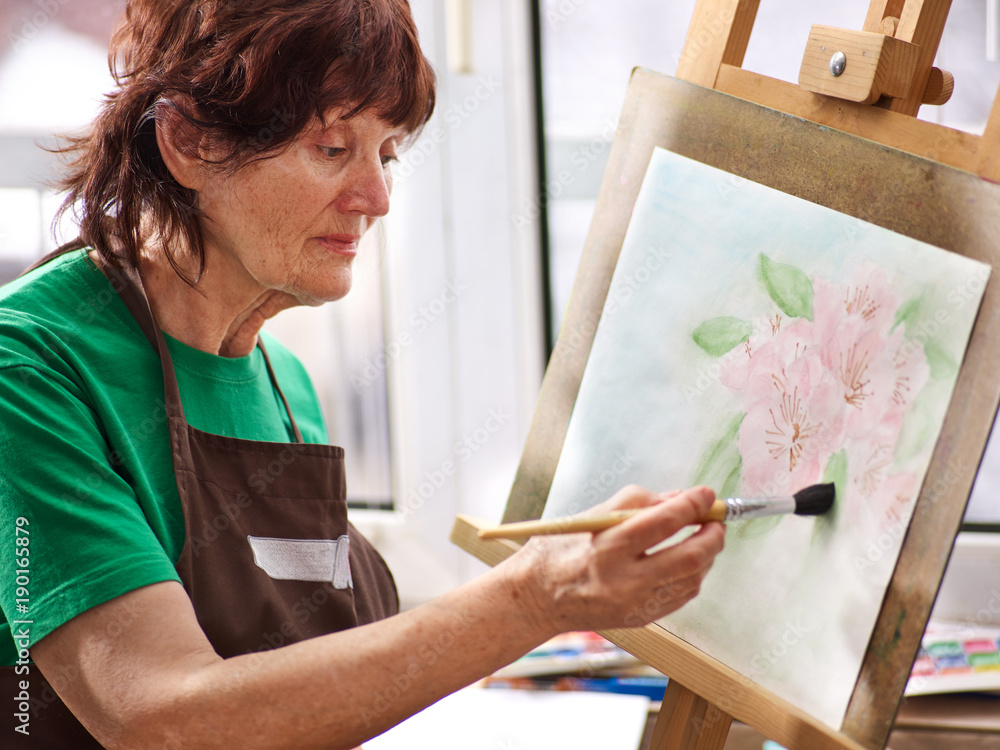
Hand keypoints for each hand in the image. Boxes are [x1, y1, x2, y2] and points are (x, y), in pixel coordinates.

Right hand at [503, 485, 724, 635]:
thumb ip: (636, 503)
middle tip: (715, 519)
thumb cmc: (557, 550)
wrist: (535, 599)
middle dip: (711, 535)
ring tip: (704, 537)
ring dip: (706, 555)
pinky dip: (693, 575)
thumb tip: (678, 499)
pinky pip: (681, 596)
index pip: (662, 522)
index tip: (705, 493)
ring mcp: (634, 605)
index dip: (691, 505)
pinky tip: (688, 560)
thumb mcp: (590, 515)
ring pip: (691, 580)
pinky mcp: (639, 619)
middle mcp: (623, 581)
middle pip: (688, 558)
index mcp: (606, 548)